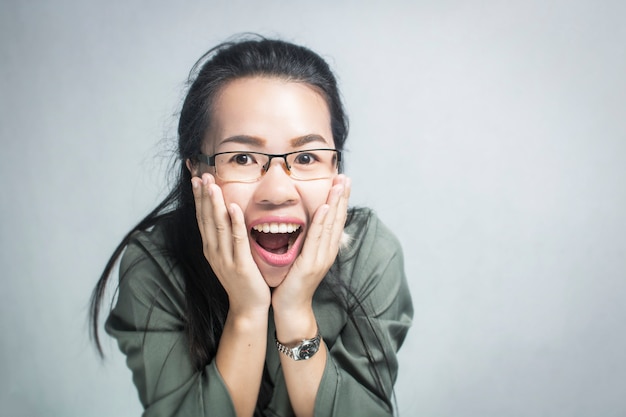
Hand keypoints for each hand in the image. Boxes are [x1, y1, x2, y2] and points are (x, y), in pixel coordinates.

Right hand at [191, 173, 270, 315]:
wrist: (248, 308)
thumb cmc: (243, 281)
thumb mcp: (230, 256)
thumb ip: (227, 238)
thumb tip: (228, 215)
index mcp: (211, 249)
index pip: (202, 218)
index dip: (199, 198)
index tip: (196, 178)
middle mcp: (214, 252)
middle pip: (206, 219)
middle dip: (204, 196)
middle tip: (201, 174)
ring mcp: (226, 259)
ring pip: (218, 227)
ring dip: (214, 204)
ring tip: (212, 185)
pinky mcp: (241, 265)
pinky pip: (237, 240)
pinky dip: (234, 222)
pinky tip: (233, 207)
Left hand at [272, 174, 350, 314]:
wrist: (291, 307)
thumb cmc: (293, 282)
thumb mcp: (302, 257)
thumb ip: (307, 241)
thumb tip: (306, 224)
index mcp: (326, 249)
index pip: (336, 220)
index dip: (340, 200)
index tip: (342, 181)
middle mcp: (328, 251)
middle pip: (338, 219)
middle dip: (342, 197)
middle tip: (345, 176)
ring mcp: (321, 257)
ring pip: (331, 225)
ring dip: (335, 203)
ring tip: (339, 185)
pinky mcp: (311, 263)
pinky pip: (318, 239)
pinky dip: (323, 223)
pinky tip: (326, 208)